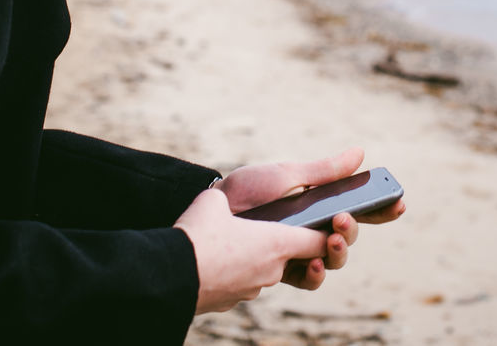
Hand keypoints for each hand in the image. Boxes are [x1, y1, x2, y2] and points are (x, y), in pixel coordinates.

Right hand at [174, 188, 326, 313]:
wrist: (166, 277)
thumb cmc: (196, 236)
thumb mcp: (213, 200)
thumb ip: (230, 196)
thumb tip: (226, 199)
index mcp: (277, 243)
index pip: (319, 241)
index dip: (328, 233)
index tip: (331, 224)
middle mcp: (272, 270)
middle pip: (298, 258)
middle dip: (295, 245)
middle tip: (284, 229)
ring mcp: (252, 288)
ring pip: (269, 270)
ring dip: (262, 257)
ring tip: (241, 240)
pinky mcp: (232, 300)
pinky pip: (244, 280)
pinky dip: (239, 269)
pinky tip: (220, 257)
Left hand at [215, 147, 406, 290]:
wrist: (211, 212)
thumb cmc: (247, 190)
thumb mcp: (287, 175)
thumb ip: (324, 171)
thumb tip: (360, 153)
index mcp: (320, 204)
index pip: (358, 209)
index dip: (381, 209)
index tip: (398, 203)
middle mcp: (313, 229)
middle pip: (349, 237)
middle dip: (354, 230)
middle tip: (343, 220)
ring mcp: (299, 250)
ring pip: (333, 259)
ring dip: (338, 251)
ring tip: (330, 240)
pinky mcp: (282, 269)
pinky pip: (309, 279)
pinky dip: (316, 273)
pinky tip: (313, 262)